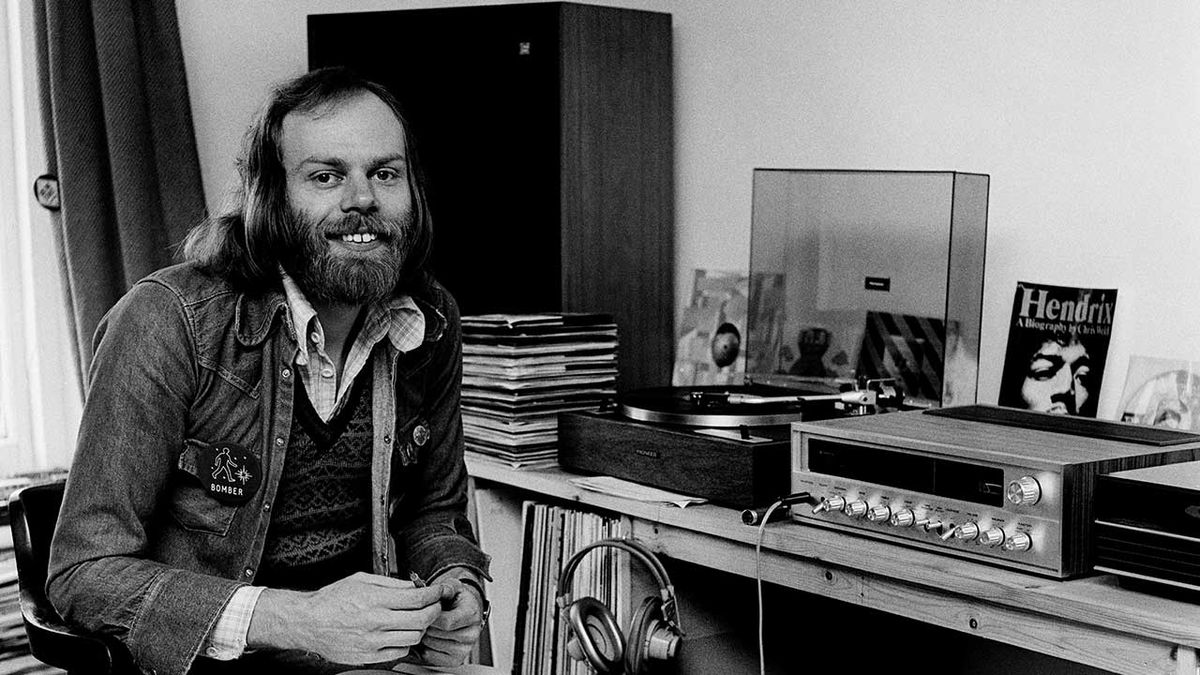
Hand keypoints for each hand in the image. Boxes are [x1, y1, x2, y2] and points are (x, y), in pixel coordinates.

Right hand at [247, 571, 452, 664]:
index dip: (434, 594)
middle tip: (435, 605)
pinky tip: (401, 632)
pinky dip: (406, 642)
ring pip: (413, 638)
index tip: (439, 591)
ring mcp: (372, 642)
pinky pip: (399, 651)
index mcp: (375, 600)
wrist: (308, 622)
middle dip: (434, 611)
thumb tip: (415, 585)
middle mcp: (375, 622)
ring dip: (421, 628)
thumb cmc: (332, 598)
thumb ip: (391, 583)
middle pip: (421, 620)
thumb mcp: (362, 580)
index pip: (417, 598)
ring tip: (418, 619)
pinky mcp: (368, 656)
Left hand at [415, 573, 485, 665]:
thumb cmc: (457, 600)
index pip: (446, 622)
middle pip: (436, 635)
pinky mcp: (455, 661)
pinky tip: (431, 637)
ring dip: (424, 635)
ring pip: (431, 645)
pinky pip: (430, 656)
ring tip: (430, 626)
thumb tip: (440, 590)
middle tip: (426, 617)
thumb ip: (447, 586)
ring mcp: (464, 650)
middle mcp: (471, 635)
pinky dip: (425, 647)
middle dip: (426, 625)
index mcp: (471, 615)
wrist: (464, 612)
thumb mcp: (453, 587)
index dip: (431, 616)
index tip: (426, 609)